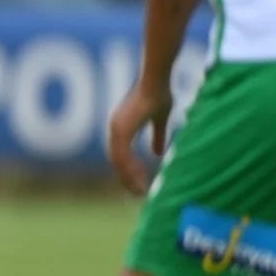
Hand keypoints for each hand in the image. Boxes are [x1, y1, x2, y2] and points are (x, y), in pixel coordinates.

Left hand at [107, 79, 173, 194]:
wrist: (156, 82)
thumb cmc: (159, 94)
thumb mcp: (160, 119)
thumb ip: (157, 136)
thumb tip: (158, 153)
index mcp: (122, 128)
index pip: (121, 155)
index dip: (128, 169)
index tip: (138, 183)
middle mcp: (115, 129)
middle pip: (117, 161)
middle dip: (127, 178)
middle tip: (139, 193)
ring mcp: (116, 129)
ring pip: (118, 161)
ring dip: (129, 177)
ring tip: (141, 190)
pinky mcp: (121, 129)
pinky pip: (122, 155)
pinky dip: (130, 168)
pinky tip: (141, 178)